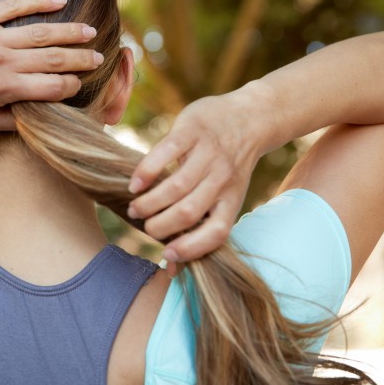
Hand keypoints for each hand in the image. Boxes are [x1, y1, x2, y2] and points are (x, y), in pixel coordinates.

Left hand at [0, 0, 100, 131]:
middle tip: (98, 58)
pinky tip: (60, 1)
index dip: (72, 87)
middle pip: (52, 57)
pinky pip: (12, 5)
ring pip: (39, 31)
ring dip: (69, 31)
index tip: (83, 85)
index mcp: (0, 90)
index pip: (51, 87)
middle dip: (80, 59)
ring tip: (90, 31)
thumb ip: (10, 120)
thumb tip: (41, 117)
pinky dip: (38, 1)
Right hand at [126, 93, 263, 263]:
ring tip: (135, 206)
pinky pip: (166, 153)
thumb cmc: (227, 166)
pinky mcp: (192, 131)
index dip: (191, 248)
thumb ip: (202, 223)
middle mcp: (223, 179)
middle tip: (143, 223)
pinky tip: (135, 183)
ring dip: (148, 202)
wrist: (248, 118)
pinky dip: (146, 172)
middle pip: (187, 212)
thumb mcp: (226, 195)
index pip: (215, 232)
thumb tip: (170, 266)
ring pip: (175, 187)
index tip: (166, 253)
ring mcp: (208, 154)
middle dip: (158, 225)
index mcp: (232, 199)